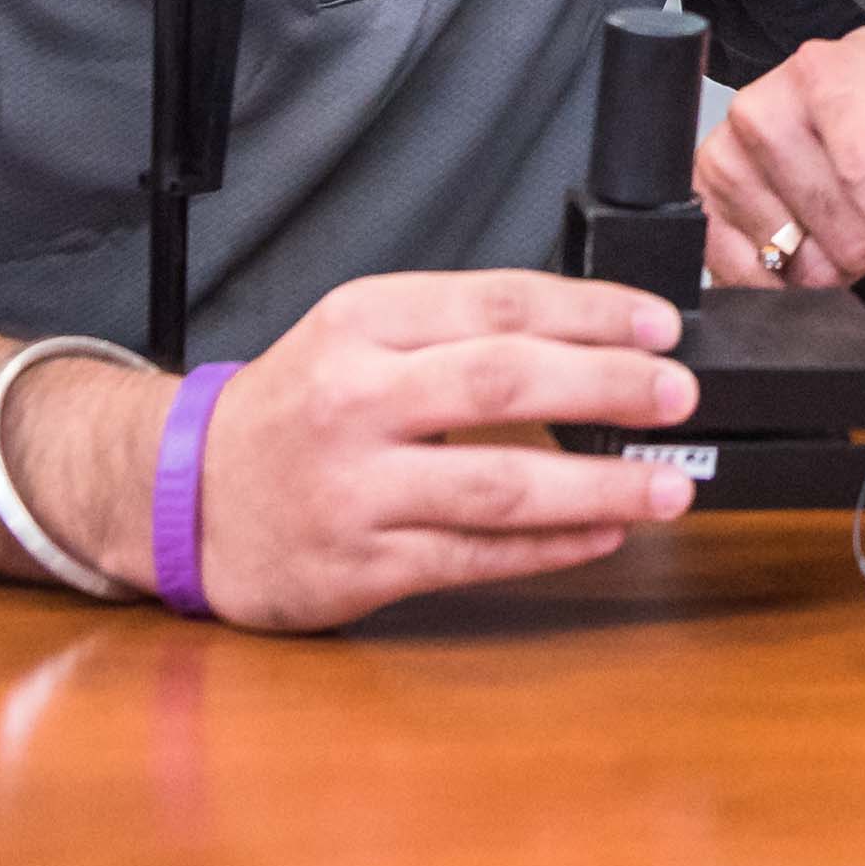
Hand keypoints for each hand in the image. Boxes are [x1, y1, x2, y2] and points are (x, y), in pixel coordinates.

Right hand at [43, 270, 701, 632]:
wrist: (186, 495)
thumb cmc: (296, 408)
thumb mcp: (357, 335)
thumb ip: (457, 329)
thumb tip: (590, 336)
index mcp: (363, 321)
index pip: (498, 302)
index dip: (591, 312)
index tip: (661, 323)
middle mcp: (357, 398)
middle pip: (505, 384)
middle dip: (607, 387)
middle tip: (679, 394)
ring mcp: (357, 487)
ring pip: (498, 485)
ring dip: (598, 487)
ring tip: (666, 487)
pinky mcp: (359, 563)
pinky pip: (473, 557)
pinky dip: (548, 548)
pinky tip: (602, 537)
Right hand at [691, 21, 864, 315]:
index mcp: (827, 71)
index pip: (864, 164)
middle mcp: (764, 109)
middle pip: (839, 230)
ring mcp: (726, 158)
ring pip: (799, 264)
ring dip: (840, 265)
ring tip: (850, 216)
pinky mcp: (705, 202)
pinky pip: (747, 278)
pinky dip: (791, 284)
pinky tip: (812, 246)